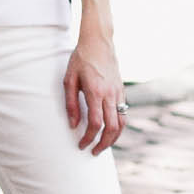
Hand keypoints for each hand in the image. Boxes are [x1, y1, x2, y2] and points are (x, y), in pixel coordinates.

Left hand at [63, 27, 125, 154]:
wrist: (99, 41)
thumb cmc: (80, 59)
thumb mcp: (69, 79)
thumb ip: (70, 103)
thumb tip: (73, 125)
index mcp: (95, 92)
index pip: (95, 123)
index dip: (88, 138)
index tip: (81, 145)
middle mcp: (110, 94)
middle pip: (112, 127)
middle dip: (103, 144)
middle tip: (93, 152)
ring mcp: (119, 92)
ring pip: (122, 123)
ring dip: (113, 138)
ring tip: (103, 146)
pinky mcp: (122, 90)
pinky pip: (124, 113)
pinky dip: (118, 126)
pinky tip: (110, 131)